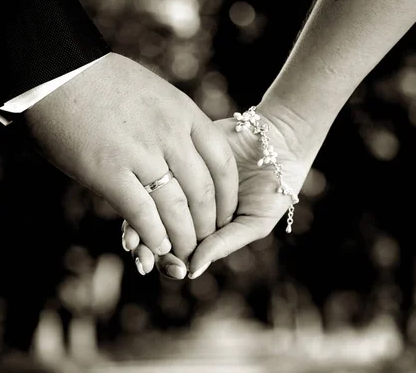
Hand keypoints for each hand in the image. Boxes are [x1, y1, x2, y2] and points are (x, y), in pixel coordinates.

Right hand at [19, 53, 237, 277]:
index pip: (221, 162)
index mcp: (182, 112)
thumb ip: (171, 121)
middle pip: (202, 191)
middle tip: (204, 241)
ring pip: (176, 208)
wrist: (55, 71)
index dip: (228, 195)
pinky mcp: (109, 172)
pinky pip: (142, 213)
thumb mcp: (151, 92)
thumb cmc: (99, 80)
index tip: (226, 213)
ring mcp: (140, 153)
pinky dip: (153, 235)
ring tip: (182, 252)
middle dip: (207, 224)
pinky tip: (157, 246)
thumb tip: (181, 144)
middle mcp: (169, 134)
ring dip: (182, 237)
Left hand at [127, 106, 312, 278]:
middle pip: (155, 234)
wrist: (281, 143)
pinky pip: (153, 177)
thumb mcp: (254, 223)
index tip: (177, 271)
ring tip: (134, 242)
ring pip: (147, 208)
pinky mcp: (174, 157)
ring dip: (137, 228)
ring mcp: (177, 183)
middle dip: (147, 252)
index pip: (178, 253)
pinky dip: (144, 192)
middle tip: (146, 263)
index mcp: (202, 229)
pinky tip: (142, 204)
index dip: (170, 265)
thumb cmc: (274, 187)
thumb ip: (224, 245)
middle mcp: (184, 208)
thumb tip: (191, 270)